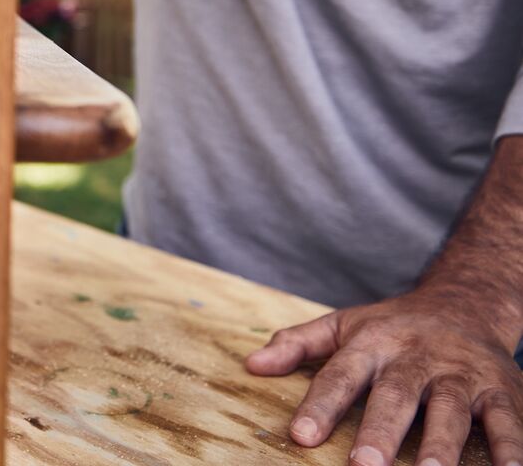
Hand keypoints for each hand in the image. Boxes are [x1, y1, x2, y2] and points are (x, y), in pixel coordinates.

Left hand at [246, 286, 522, 465]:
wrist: (465, 302)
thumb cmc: (393, 326)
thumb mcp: (342, 326)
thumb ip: (297, 344)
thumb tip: (251, 365)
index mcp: (372, 344)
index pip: (340, 375)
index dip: (319, 405)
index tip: (301, 436)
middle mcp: (415, 358)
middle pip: (396, 396)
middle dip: (380, 432)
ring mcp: (459, 374)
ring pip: (450, 410)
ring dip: (441, 445)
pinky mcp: (500, 388)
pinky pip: (506, 420)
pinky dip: (510, 446)